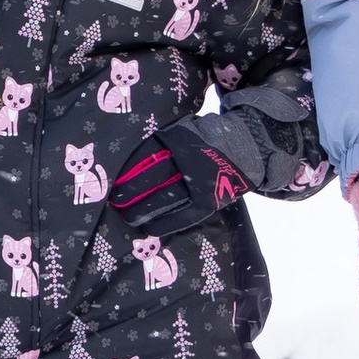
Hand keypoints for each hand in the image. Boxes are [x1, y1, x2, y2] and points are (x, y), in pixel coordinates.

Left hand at [106, 123, 249, 236]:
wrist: (247, 145)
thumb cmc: (204, 140)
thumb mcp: (184, 131)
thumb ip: (162, 142)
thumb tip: (127, 160)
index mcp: (179, 138)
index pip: (147, 153)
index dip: (127, 168)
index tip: (112, 179)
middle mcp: (189, 159)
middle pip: (153, 176)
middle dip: (131, 190)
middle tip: (114, 200)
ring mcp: (201, 181)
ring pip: (167, 198)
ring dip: (143, 209)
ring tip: (127, 217)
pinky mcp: (210, 199)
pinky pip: (184, 215)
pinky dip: (165, 223)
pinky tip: (149, 227)